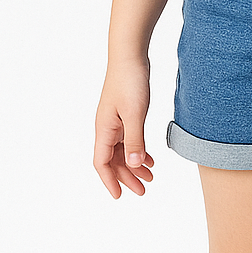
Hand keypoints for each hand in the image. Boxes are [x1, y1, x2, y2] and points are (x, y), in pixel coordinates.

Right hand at [94, 56, 154, 198]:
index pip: (101, 163)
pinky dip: (138, 151)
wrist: (130, 56)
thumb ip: (134, 141)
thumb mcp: (135, 114)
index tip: (120, 196)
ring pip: (122, 151)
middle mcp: (106, 128)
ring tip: (150, 177)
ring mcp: (115, 121)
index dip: (109, 181)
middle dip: (126, 177)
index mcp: (104, 129)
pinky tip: (150, 159)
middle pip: (113, 160)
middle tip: (143, 190)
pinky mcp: (125, 114)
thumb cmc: (130, 82)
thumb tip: (133, 165)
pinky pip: (129, 139)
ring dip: (134, 165)